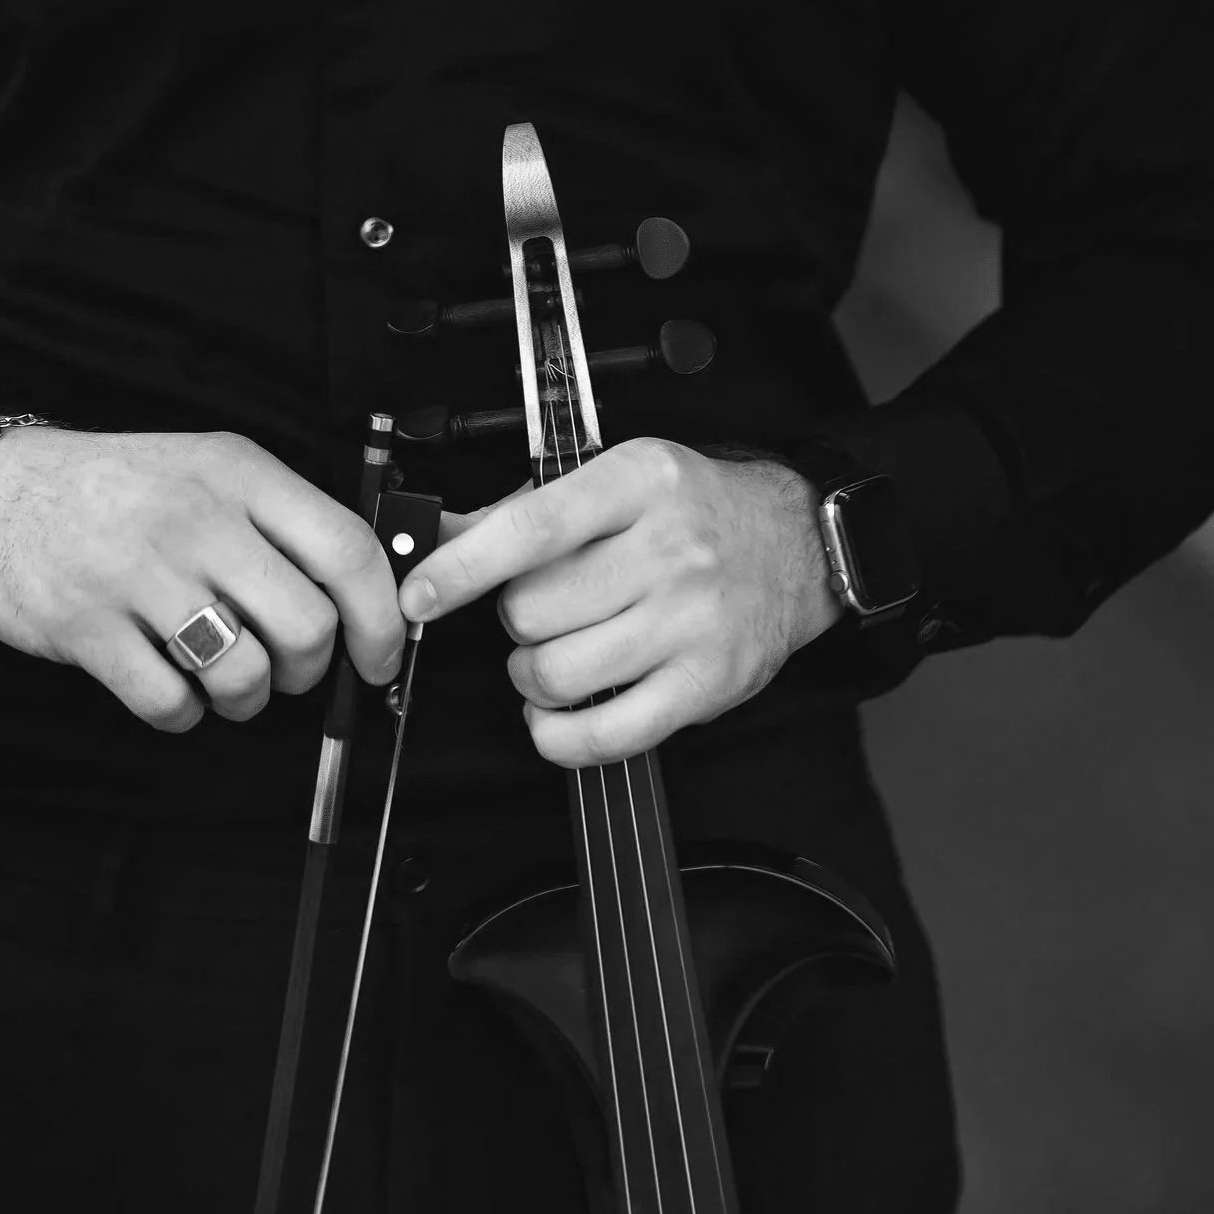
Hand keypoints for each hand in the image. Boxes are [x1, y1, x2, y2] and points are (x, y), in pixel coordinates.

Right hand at [0, 423, 405, 734]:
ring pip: (245, 676)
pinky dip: (181, 713)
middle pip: (307, 626)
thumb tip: (370, 599)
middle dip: (310, 671)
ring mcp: (138, 572)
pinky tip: (165, 680)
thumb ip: (282, 522)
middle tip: (284, 667)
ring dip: (245, 698)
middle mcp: (195, 517)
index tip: (380, 656)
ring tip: (221, 675)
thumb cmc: (117, 491)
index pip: (347, 549)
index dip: (382, 619)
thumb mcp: (206, 471)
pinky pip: (171, 706)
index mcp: (237, 471)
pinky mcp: (87, 628)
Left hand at [396, 440, 842, 768]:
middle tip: (540, 608)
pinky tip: (556, 714)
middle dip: (515, 618)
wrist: (794, 546)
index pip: (534, 528)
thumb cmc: (691, 510)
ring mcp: (691, 622)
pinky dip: (558, 735)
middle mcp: (668, 550)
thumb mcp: (613, 478)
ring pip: (557, 673)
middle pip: (534, 610)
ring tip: (553, 653)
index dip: (464, 567)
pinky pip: (604, 734)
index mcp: (638, 482)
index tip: (419, 593)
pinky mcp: (706, 686)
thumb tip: (442, 536)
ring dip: (531, 674)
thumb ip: (526, 509)